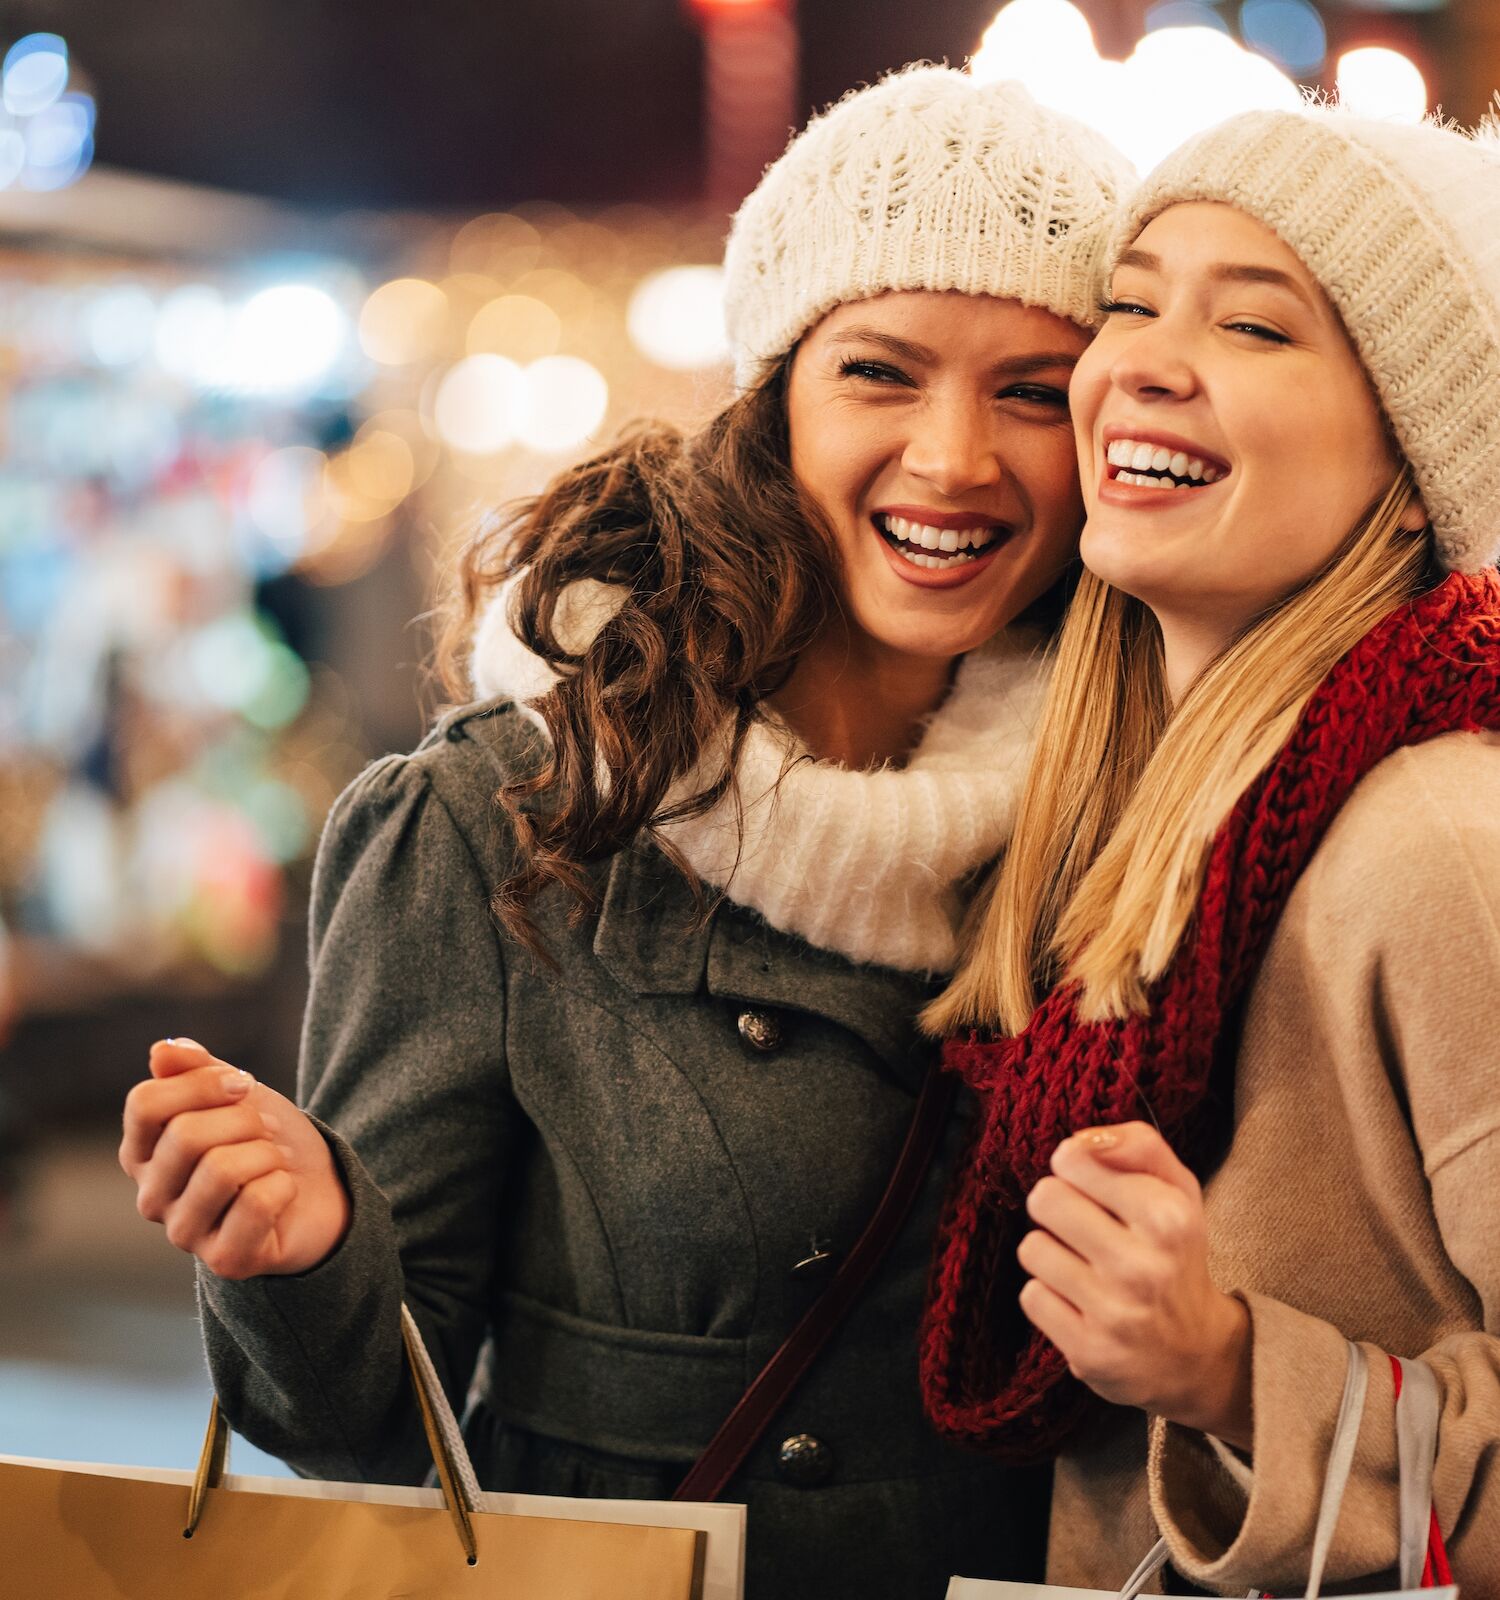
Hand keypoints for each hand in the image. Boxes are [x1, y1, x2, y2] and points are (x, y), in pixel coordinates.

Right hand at [120, 1038, 350, 1279]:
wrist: (319, 1189)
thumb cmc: (267, 1140)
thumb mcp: (236, 1094)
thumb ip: (197, 1069)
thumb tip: (163, 1049)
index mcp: (144, 1152)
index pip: (144, 1103)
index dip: (202, 1082)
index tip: (244, 1085)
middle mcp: (151, 1196)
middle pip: (186, 1135)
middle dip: (245, 1120)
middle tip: (266, 1131)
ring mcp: (184, 1233)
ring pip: (222, 1168)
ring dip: (267, 1154)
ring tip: (274, 1162)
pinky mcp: (224, 1260)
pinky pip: (256, 1202)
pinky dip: (284, 1185)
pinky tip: (283, 1192)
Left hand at [1016, 1120, 1252, 1447]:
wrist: (1196, 1355)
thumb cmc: (1175, 1254)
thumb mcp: (1178, 1190)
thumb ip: (1138, 1144)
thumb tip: (1081, 1140)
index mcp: (1168, 1219)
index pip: (1073, 1159)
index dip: (1075, 1168)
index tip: (1092, 1186)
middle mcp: (1143, 1267)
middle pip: (1045, 1199)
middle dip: (1057, 1206)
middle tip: (1082, 1225)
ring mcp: (1114, 1314)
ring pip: (1032, 1247)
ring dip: (1051, 1253)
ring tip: (1085, 1266)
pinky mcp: (1088, 1352)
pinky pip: (1031, 1296)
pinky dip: (1049, 1295)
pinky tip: (1080, 1302)